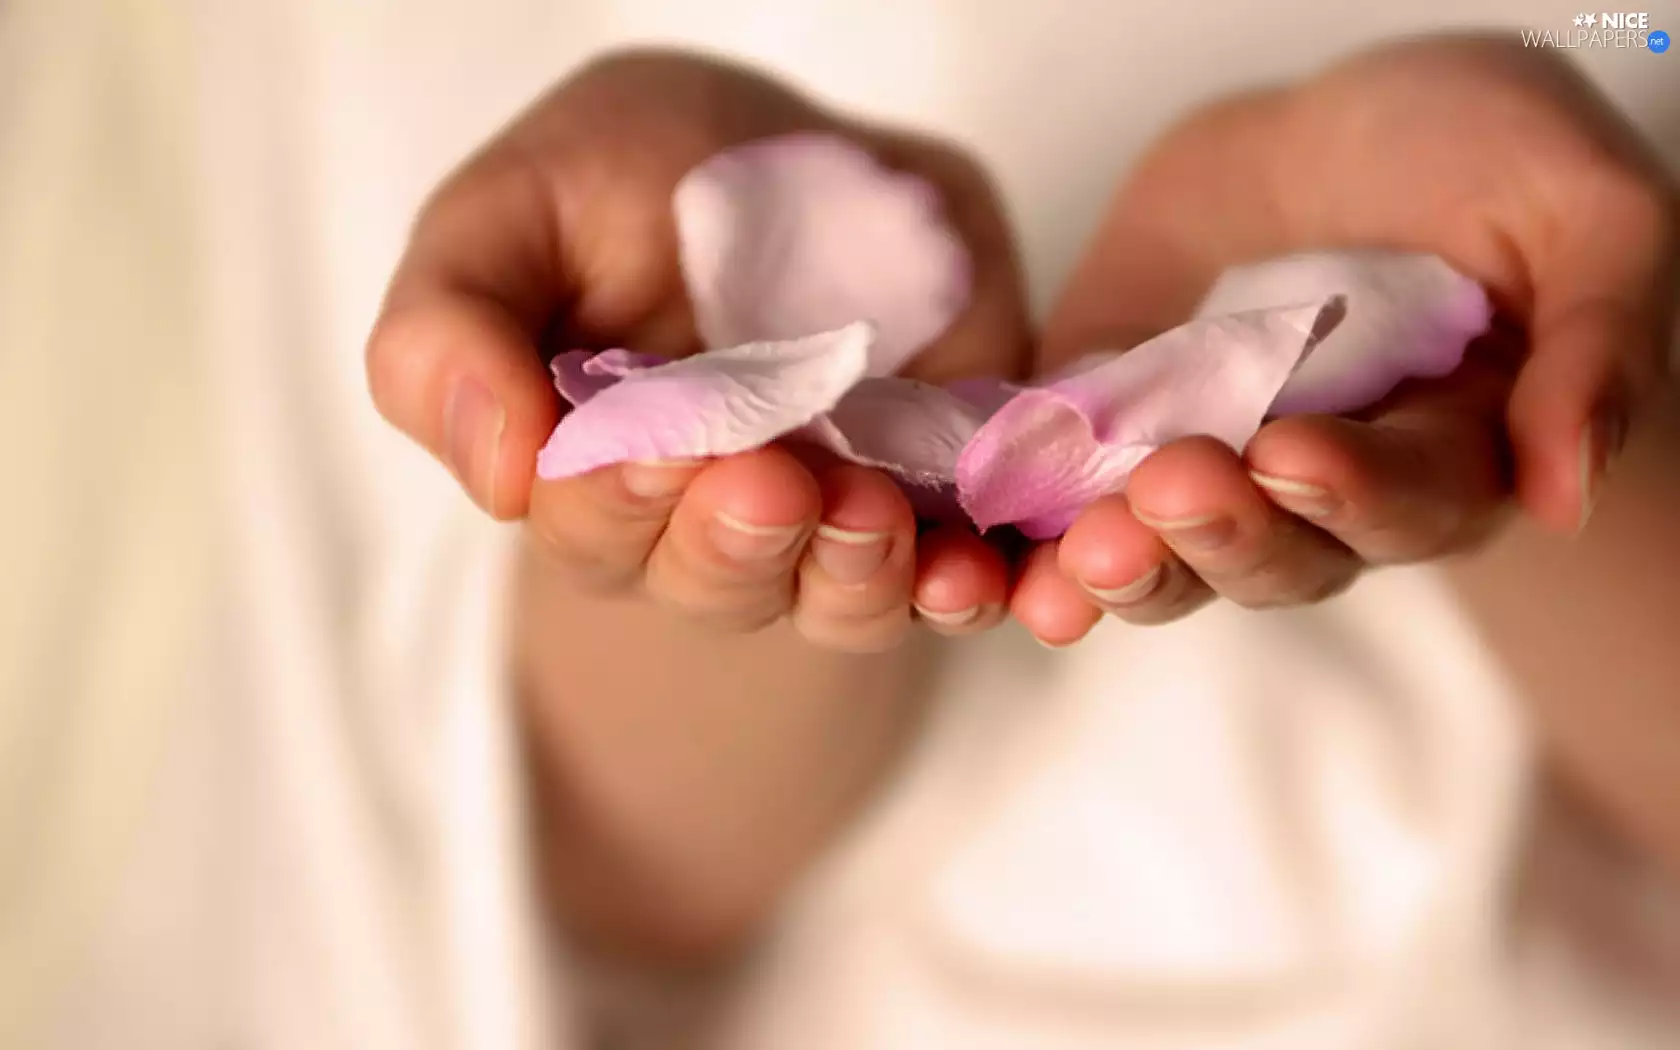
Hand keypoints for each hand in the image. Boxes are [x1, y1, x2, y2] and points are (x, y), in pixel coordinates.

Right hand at [366, 50, 1027, 650]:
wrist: (789, 157)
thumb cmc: (621, 181)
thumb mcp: (510, 211)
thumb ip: (450, 329)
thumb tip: (494, 474)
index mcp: (588, 468)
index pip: (589, 523)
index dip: (615, 498)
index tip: (647, 446)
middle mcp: (703, 522)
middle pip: (712, 581)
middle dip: (738, 542)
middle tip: (766, 479)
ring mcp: (824, 518)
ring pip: (833, 597)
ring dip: (852, 573)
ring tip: (871, 510)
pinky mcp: (936, 496)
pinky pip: (952, 575)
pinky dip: (967, 584)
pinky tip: (976, 571)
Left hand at [1009, 32, 1677, 642]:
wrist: (1336, 129)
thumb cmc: (1480, 155)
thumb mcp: (1578, 209)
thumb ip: (1592, 342)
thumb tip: (1565, 493)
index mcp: (1447, 457)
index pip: (1405, 503)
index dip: (1350, 491)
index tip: (1292, 452)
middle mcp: (1321, 496)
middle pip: (1273, 557)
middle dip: (1219, 534)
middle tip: (1171, 490)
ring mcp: (1206, 470)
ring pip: (1163, 555)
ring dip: (1119, 566)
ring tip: (1074, 553)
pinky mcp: (1109, 435)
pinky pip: (1065, 504)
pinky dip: (1027, 537)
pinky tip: (992, 563)